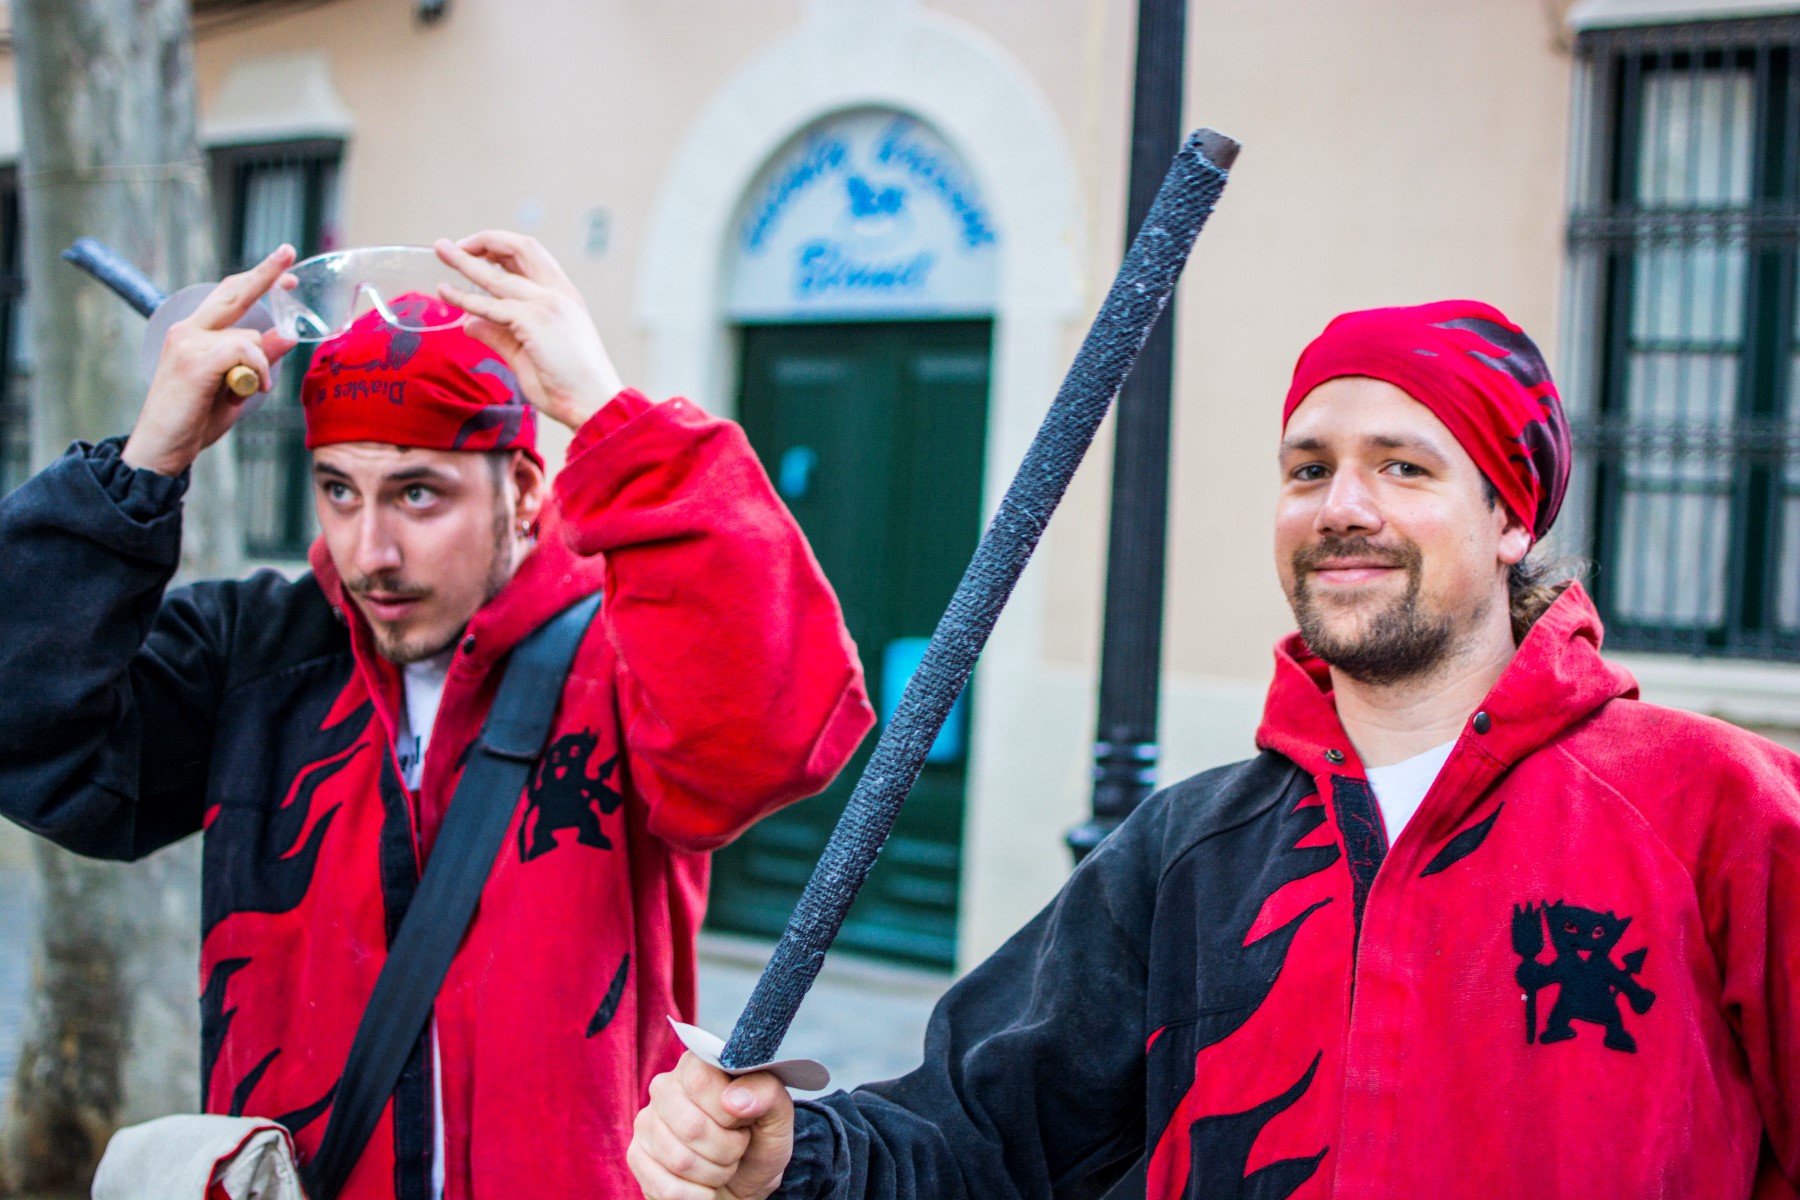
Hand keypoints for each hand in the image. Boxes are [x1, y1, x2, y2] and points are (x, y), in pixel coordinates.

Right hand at [122, 245, 299, 476]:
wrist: (161, 448)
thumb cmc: (194, 420)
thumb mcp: (235, 387)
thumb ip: (256, 360)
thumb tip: (287, 335)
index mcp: (193, 334)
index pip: (228, 296)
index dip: (257, 281)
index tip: (284, 271)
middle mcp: (188, 330)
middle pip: (234, 292)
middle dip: (265, 273)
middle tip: (288, 253)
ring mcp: (189, 342)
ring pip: (249, 336)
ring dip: (260, 364)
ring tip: (247, 390)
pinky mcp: (196, 360)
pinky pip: (245, 352)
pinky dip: (258, 370)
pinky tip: (253, 389)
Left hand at [435, 231, 625, 431]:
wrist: (595, 404)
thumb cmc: (569, 386)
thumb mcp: (528, 355)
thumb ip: (499, 335)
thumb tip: (469, 322)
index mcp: (564, 297)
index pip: (531, 258)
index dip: (501, 249)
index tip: (476, 253)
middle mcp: (558, 293)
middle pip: (520, 247)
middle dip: (486, 240)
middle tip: (456, 245)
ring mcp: (547, 304)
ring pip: (498, 275)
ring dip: (465, 260)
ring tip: (441, 249)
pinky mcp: (534, 321)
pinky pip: (491, 306)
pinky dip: (466, 298)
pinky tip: (447, 293)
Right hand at [628, 1053, 793, 1199]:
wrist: (744, 1182)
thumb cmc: (759, 1142)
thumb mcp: (777, 1116)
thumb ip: (766, 1095)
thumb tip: (735, 1100)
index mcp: (698, 1065)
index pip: (702, 1081)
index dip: (730, 1112)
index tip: (743, 1121)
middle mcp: (665, 1087)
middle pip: (691, 1127)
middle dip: (727, 1149)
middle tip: (737, 1148)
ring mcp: (646, 1123)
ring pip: (680, 1161)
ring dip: (715, 1174)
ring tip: (722, 1164)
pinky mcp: (636, 1156)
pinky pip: (665, 1187)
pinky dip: (696, 1196)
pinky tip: (704, 1186)